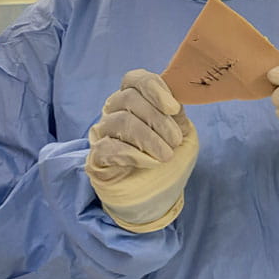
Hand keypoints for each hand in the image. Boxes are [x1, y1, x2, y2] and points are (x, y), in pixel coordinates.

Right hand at [85, 69, 197, 232]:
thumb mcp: (182, 134)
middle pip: (128, 98)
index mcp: (134, 102)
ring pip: (120, 121)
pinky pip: (108, 147)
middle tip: (175, 140)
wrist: (158, 198)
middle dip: (158, 119)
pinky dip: (134, 154)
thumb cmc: (168, 163)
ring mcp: (102, 135)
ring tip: (166, 155)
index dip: (154, 88)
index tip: (174, 108)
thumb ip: (176, 114)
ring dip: (150, 138)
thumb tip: (174, 100)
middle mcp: (114, 113)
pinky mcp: (95, 158)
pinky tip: (150, 163)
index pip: (134, 80)